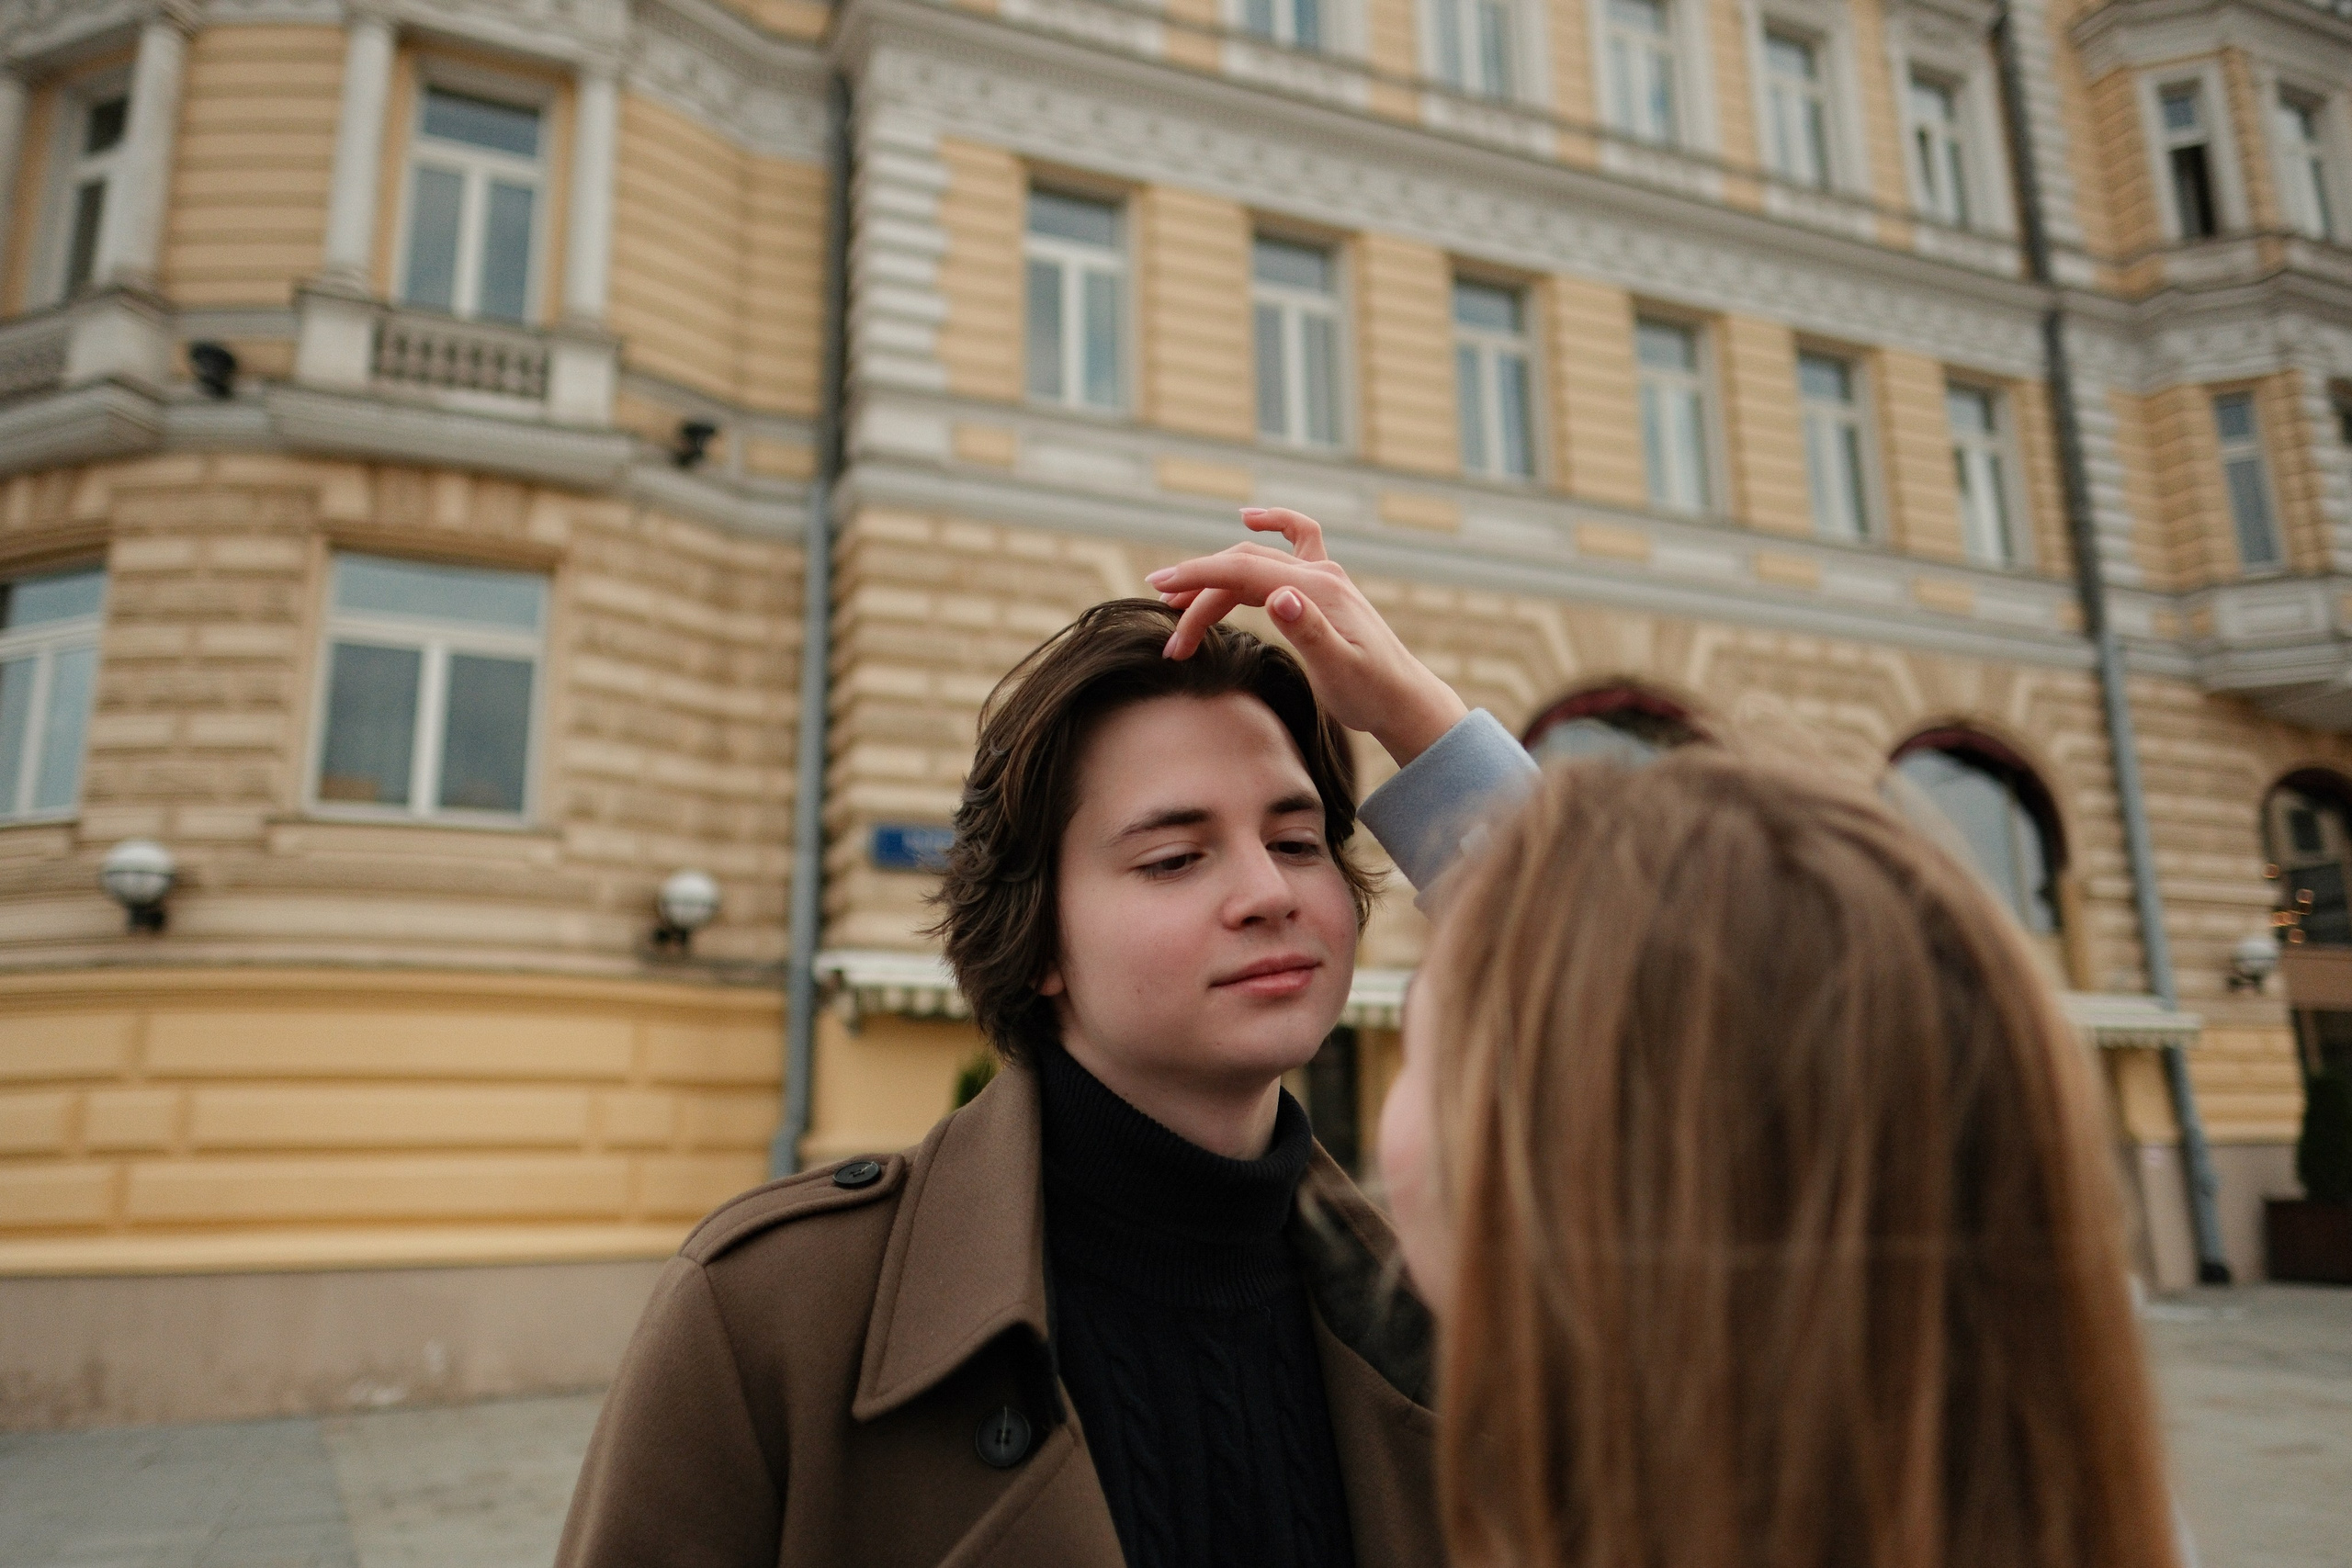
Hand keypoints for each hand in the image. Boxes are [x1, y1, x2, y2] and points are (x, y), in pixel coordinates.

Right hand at [1146, 508, 1468, 767]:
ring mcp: (1321, 576)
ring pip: (1254, 566)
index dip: (1198, 575)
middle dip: (1198, 594)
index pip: (1244, 571)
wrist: (1402, 699)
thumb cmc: (1370, 691)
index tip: (1158, 586)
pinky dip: (1272, 524)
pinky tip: (1248, 518)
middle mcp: (1318, 574)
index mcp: (1317, 589)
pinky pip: (1296, 539)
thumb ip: (1310, 632)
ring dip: (1216, 585)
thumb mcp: (1339, 670)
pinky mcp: (1323, 587)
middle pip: (1242, 569)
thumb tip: (1280, 596)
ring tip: (1181, 615)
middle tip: (1170, 636)